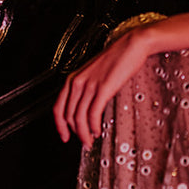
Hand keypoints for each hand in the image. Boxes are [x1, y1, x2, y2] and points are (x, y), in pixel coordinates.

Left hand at [53, 26, 153, 144]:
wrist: (131, 46)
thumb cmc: (116, 59)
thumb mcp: (94, 74)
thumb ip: (87, 88)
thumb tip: (86, 107)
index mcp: (72, 79)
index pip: (58, 108)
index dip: (60, 126)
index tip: (65, 137)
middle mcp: (77, 82)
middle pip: (68, 116)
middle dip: (74, 133)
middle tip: (84, 142)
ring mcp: (89, 85)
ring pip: (79, 118)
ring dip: (84, 133)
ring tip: (90, 141)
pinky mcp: (103, 88)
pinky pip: (93, 114)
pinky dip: (93, 126)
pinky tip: (97, 131)